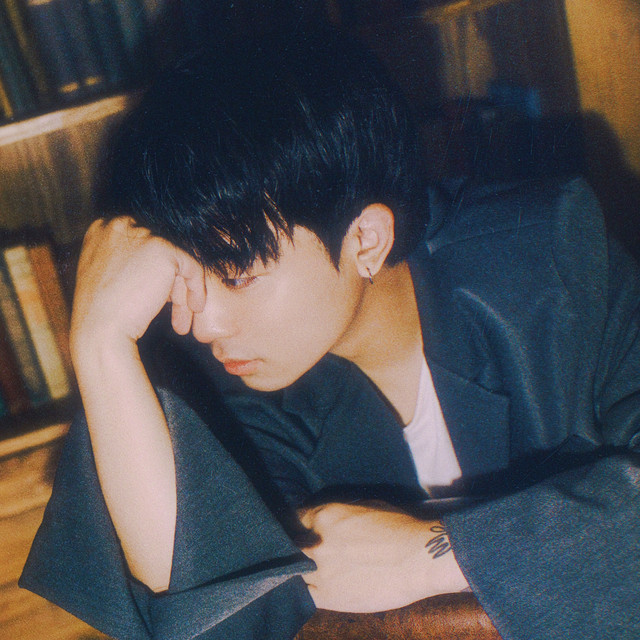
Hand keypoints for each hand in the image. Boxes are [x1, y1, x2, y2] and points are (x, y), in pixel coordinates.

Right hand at [71, 217, 205, 357]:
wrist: (99, 330)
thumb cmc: (101, 314)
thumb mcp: (108, 276)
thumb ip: (127, 262)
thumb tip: (157, 264)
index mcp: (102, 228)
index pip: (143, 246)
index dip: (154, 273)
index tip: (162, 298)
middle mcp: (120, 224)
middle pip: (160, 253)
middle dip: (171, 283)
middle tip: (176, 310)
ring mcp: (142, 233)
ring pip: (176, 261)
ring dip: (182, 290)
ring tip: (185, 318)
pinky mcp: (163, 248)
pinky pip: (191, 266)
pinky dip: (196, 288)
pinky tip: (194, 308)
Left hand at [298, 502, 467, 612]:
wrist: (419, 557)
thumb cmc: (399, 526)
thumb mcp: (365, 505)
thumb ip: (340, 512)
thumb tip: (332, 519)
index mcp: (324, 515)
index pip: (296, 519)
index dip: (300, 525)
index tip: (302, 530)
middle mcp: (316, 542)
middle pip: (292, 546)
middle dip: (298, 547)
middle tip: (308, 551)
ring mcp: (320, 571)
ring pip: (296, 571)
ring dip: (303, 570)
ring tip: (315, 570)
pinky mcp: (329, 597)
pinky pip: (307, 594)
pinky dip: (310, 590)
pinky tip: (319, 588)